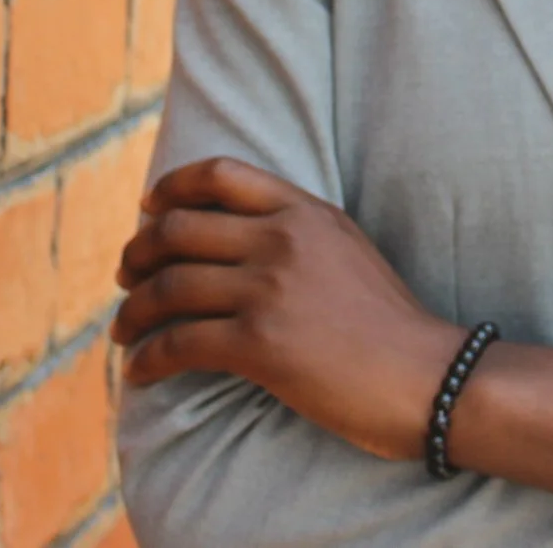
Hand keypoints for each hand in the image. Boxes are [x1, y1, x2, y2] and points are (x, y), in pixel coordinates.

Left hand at [111, 158, 466, 460]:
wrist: (428, 376)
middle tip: (127, 276)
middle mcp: (282, 240)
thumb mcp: (347, 249)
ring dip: (132, 311)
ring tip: (124, 330)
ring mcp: (269, 290)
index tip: (148, 209)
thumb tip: (236, 240)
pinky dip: (147, 358)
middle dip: (138, 254)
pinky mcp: (260, 344)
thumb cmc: (390, 323)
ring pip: (168, 288)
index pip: (219, 175)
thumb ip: (296, 232)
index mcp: (305, 210)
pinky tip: (139, 371)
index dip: (170, 188)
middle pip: (177, 230)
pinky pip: (178, 343)